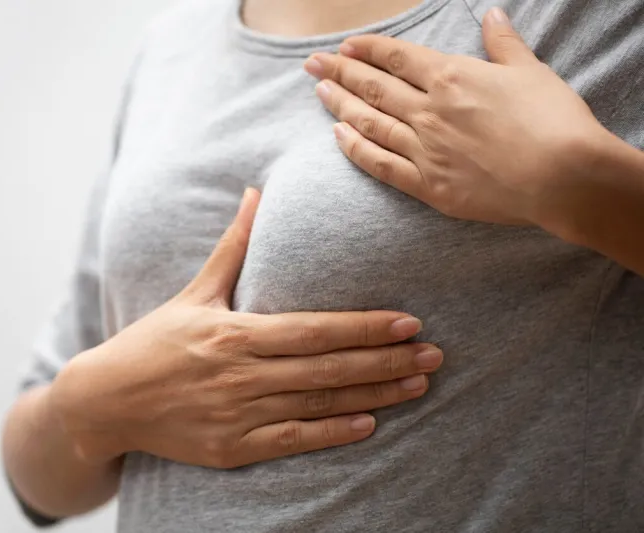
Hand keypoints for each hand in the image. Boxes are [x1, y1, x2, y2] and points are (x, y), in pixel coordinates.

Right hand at [50, 188, 442, 468]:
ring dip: (373, 395)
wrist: (107, 400)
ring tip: (418, 386)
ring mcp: (238, 415)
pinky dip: (332, 433)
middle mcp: (241, 374)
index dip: (364, 327)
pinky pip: (291, 440)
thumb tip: (256, 193)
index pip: (315, 330)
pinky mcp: (232, 448)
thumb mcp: (193, 294)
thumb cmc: (153, 342)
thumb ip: (232, 248)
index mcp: (234, 333)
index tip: (408, 321)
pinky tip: (369, 424)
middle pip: (328, 368)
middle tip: (435, 355)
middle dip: (386, 361)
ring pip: (319, 404)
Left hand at [304, 7, 607, 226]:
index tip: (346, 46)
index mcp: (451, 78)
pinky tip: (339, 137)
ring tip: (319, 92)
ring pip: (371, 123)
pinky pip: (381, 165)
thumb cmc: (553, 120)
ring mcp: (424, 149)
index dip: (368, 50)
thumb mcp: (529, 71)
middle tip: (313, 64)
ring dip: (341, 106)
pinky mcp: (428, 185)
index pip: (397, 58)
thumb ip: (503, 43)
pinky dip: (357, 149)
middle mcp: (429, 111)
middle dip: (340, 72)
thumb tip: (490, 15)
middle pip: (374, 87)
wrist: (562, 176)